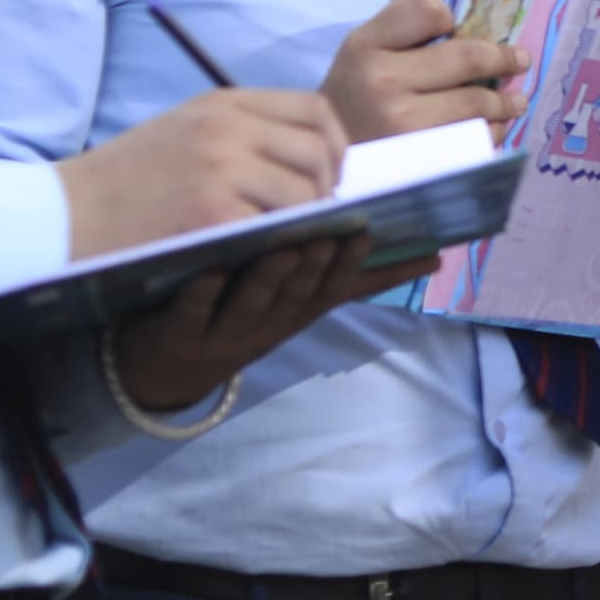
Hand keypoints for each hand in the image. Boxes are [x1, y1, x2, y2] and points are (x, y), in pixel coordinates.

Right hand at [58, 88, 350, 261]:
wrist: (60, 215)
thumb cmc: (121, 182)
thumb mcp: (183, 132)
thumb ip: (241, 133)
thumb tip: (309, 157)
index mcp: (223, 103)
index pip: (314, 111)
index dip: (336, 147)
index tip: (330, 177)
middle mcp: (226, 127)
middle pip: (318, 151)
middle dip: (329, 190)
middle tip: (314, 218)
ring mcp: (219, 168)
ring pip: (305, 193)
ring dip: (307, 222)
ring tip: (286, 239)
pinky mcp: (209, 212)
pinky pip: (274, 228)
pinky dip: (276, 244)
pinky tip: (260, 255)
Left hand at [107, 232, 441, 412]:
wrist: (172, 367)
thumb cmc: (243, 312)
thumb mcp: (299, 299)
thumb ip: (352, 274)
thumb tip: (428, 253)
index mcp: (298, 310)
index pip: (337, 287)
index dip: (356, 263)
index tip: (372, 232)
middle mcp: (270, 323)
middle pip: (299, 294)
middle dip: (320, 267)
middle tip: (334, 234)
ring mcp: (227, 331)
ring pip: (254, 303)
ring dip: (272, 278)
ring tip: (287, 248)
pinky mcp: (182, 334)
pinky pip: (193, 313)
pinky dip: (202, 294)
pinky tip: (209, 271)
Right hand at [322, 0, 527, 142]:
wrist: (325, 158)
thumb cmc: (353, 97)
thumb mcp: (361, 50)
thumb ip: (404, 28)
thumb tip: (468, 26)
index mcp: (366, 47)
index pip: (428, 10)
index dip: (448, 16)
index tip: (459, 29)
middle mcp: (383, 83)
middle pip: (468, 58)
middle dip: (503, 59)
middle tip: (520, 61)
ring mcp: (404, 126)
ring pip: (478, 103)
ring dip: (505, 102)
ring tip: (514, 102)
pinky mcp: (422, 160)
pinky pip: (475, 140)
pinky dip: (493, 133)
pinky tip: (493, 129)